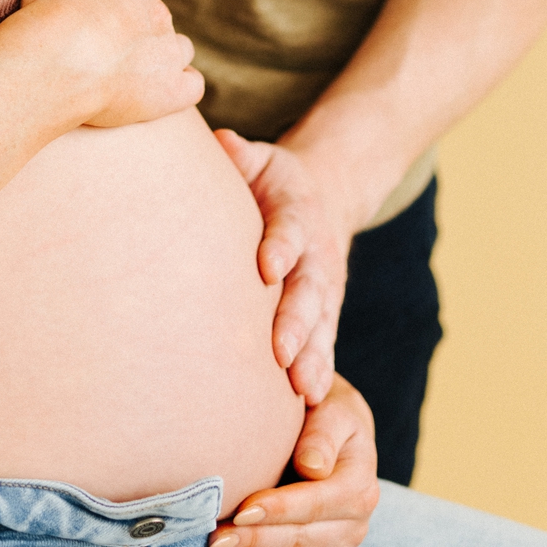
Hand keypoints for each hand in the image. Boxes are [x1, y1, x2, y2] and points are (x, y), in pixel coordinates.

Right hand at [20, 0, 202, 128]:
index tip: (85, 15)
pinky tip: (158, 91)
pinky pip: (190, 86)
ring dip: (159, 55)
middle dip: (129, 29)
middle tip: (93, 47)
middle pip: (150, 17)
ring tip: (126, 71)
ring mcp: (167, 51)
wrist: (62, 51)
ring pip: (176, 47)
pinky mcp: (170, 90)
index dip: (109, 1)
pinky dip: (178, 86)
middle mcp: (156, 11)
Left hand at [207, 375, 380, 546]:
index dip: (281, 509)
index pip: (318, 502)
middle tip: (213, 540)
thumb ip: (324, 432)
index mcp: (359, 484)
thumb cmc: (322, 413)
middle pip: (304, 541)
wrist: (328, 428)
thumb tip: (313, 466)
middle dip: (258, 543)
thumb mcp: (332, 408)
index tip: (242, 510)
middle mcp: (353, 526)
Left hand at [214, 130, 350, 404]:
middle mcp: (316, 253)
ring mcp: (324, 289)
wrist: (320, 199)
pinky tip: (309, 404)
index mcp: (297, 210)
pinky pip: (322, 346)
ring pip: (321, 325)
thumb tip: (221, 142)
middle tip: (281, 351)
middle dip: (297, 320)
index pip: (289, 228)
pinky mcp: (323, 316)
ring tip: (301, 389)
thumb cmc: (268, 183)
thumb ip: (241, 154)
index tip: (267, 266)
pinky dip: (318, 373)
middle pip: (310, 288)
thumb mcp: (259, 159)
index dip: (280, 244)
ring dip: (312, 357)